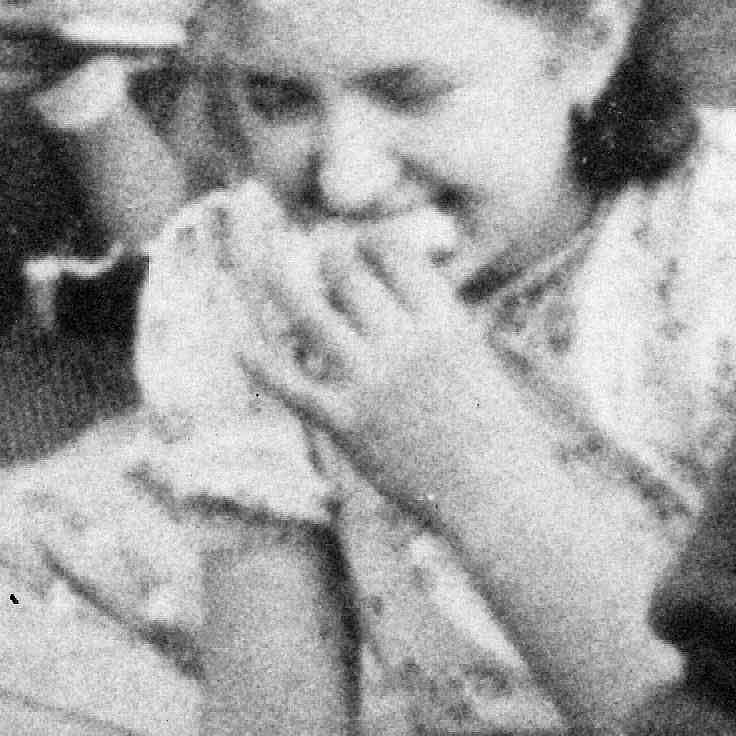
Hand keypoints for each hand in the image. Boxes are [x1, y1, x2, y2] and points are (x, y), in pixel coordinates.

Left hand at [219, 203, 529, 517]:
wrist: (496, 494)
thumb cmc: (497, 429)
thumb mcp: (475, 357)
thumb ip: (433, 324)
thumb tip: (392, 294)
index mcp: (444, 322)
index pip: (394, 254)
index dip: (370, 242)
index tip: (360, 243)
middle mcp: (404, 343)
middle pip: (347, 275)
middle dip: (330, 258)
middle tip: (320, 256)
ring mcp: (371, 382)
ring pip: (310, 314)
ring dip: (287, 284)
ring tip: (274, 267)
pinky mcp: (346, 422)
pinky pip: (291, 385)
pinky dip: (260, 364)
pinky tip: (238, 345)